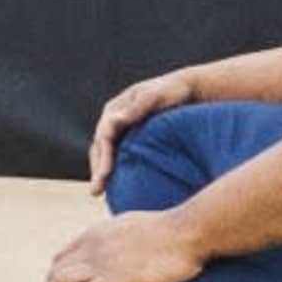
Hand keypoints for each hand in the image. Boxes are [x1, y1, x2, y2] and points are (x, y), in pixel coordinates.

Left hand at [36, 208, 205, 281]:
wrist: (186, 232)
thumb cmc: (170, 229)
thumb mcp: (134, 226)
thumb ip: (120, 236)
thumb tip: (123, 245)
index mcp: (96, 233)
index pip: (64, 255)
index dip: (55, 271)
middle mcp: (92, 247)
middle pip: (57, 270)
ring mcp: (102, 264)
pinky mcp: (115, 281)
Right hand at [88, 68, 196, 193]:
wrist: (186, 88)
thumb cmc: (171, 91)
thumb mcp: (154, 96)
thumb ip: (136, 108)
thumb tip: (116, 120)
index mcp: (115, 109)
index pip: (103, 136)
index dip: (103, 156)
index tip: (105, 174)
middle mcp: (113, 120)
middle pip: (99, 148)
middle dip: (97, 169)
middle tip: (95, 192)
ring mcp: (121, 129)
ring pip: (105, 153)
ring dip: (100, 171)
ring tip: (98, 193)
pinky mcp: (131, 136)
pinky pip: (118, 154)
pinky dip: (114, 168)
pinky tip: (116, 184)